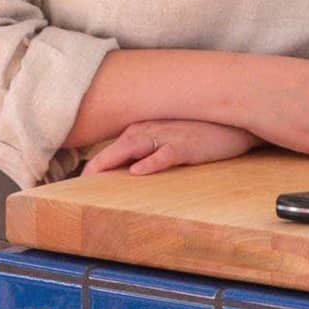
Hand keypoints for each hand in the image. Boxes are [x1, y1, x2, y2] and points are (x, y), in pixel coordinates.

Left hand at [82, 120, 261, 175]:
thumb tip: (126, 170)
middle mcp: (150, 129)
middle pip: (116, 148)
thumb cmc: (197, 131)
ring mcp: (167, 136)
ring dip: (113, 161)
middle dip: (96, 166)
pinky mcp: (184, 146)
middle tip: (77, 185)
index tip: (78, 182)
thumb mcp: (167, 136)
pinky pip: (164, 154)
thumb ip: (146, 148)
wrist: (230, 122)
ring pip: (133, 147)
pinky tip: (138, 171)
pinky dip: (150, 162)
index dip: (96, 164)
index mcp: (143, 128)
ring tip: (95, 178)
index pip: (113, 147)